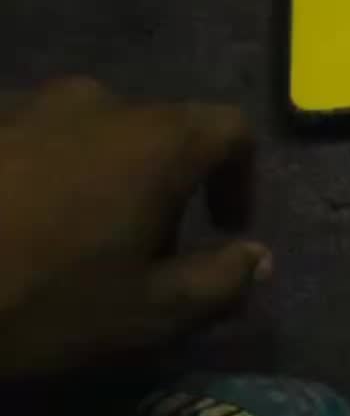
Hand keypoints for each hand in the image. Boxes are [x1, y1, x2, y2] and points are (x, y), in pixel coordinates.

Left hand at [0, 77, 271, 377]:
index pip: (229, 129)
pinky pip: (40, 139)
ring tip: (77, 244)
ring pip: (96, 134)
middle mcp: (98, 102)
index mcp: (153, 140)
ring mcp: (30, 104)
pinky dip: (53, 174)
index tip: (225, 229)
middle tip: (146, 256)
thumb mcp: (147, 313)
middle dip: (169, 189)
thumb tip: (259, 256)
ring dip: (106, 179)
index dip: (242, 177)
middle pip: (161, 131)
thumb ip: (220, 281)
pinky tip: (20, 228)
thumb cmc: (41, 299)